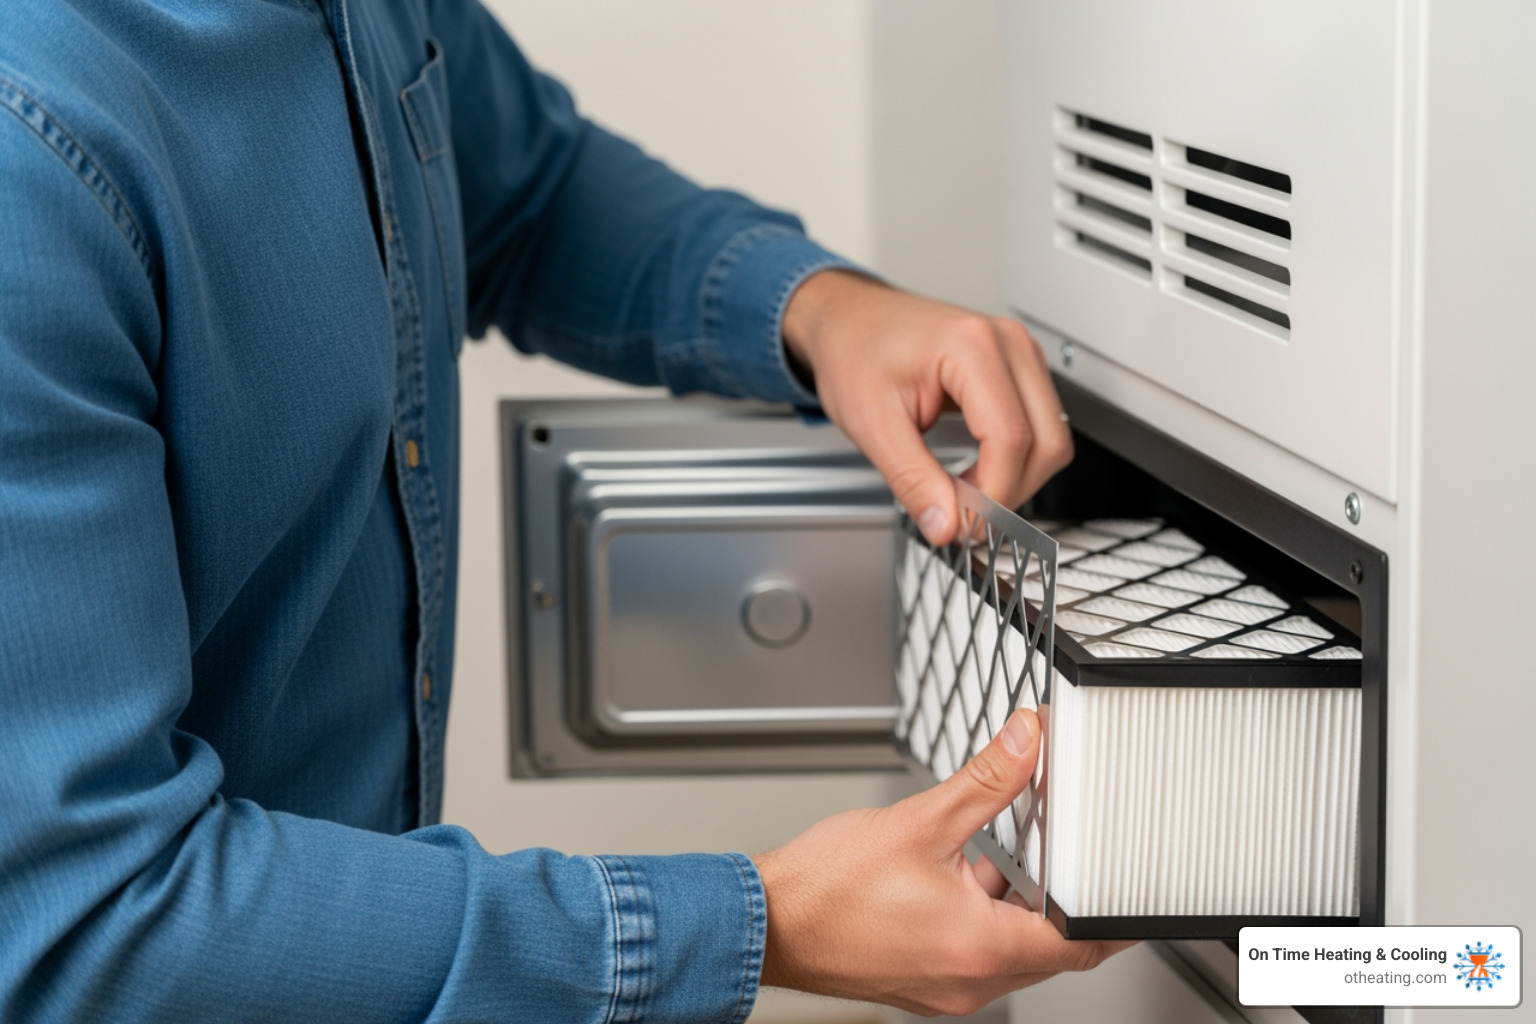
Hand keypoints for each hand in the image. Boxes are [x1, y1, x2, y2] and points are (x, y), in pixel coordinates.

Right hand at [751, 710, 1130, 1016]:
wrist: (768, 920)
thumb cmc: (828, 888)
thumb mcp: (921, 820)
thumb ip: (987, 780)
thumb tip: (1028, 742)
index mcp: (980, 947)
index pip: (1079, 942)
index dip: (1112, 912)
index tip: (1129, 885)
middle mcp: (969, 980)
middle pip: (1050, 948)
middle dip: (1062, 900)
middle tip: (1072, 855)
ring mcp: (944, 986)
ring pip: (1010, 948)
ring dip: (1017, 904)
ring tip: (1008, 852)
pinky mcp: (922, 979)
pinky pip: (974, 951)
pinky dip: (983, 914)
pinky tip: (962, 871)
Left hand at [781, 270, 1071, 546]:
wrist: (849, 320)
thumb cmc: (854, 351)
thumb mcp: (872, 423)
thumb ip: (913, 479)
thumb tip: (947, 526)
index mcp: (971, 346)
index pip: (1010, 439)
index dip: (991, 495)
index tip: (962, 526)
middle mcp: (1008, 344)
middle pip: (1046, 442)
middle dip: (1009, 492)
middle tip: (962, 518)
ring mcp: (1020, 353)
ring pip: (1052, 439)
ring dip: (1016, 480)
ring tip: (965, 494)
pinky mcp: (1020, 370)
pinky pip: (1041, 428)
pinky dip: (1015, 462)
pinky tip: (977, 472)